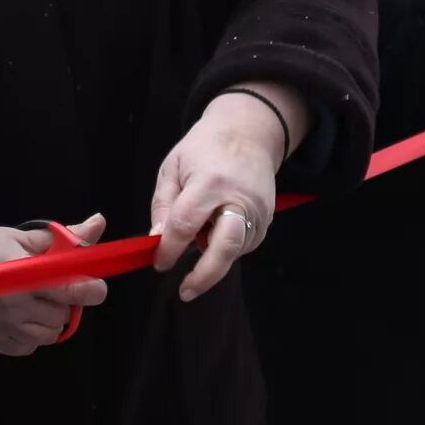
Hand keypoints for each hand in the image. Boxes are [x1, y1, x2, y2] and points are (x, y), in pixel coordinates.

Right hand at [0, 217, 109, 354]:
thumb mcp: (21, 236)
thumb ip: (63, 239)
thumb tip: (98, 224)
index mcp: (21, 271)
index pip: (70, 288)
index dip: (90, 288)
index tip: (95, 284)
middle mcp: (12, 303)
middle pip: (64, 314)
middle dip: (66, 301)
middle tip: (52, 286)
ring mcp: (2, 326)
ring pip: (50, 334)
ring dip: (51, 318)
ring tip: (36, 300)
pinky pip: (30, 347)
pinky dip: (32, 335)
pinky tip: (22, 316)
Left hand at [151, 92, 297, 297]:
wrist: (249, 134)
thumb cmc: (205, 148)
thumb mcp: (173, 167)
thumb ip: (163, 204)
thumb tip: (157, 240)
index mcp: (209, 182)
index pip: (185, 224)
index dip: (168, 248)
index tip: (159, 261)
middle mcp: (238, 199)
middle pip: (225, 247)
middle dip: (204, 275)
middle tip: (185, 291)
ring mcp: (258, 211)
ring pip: (235, 250)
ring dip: (213, 258)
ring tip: (199, 239)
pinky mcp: (267, 220)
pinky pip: (243, 245)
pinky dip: (225, 247)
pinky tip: (215, 230)